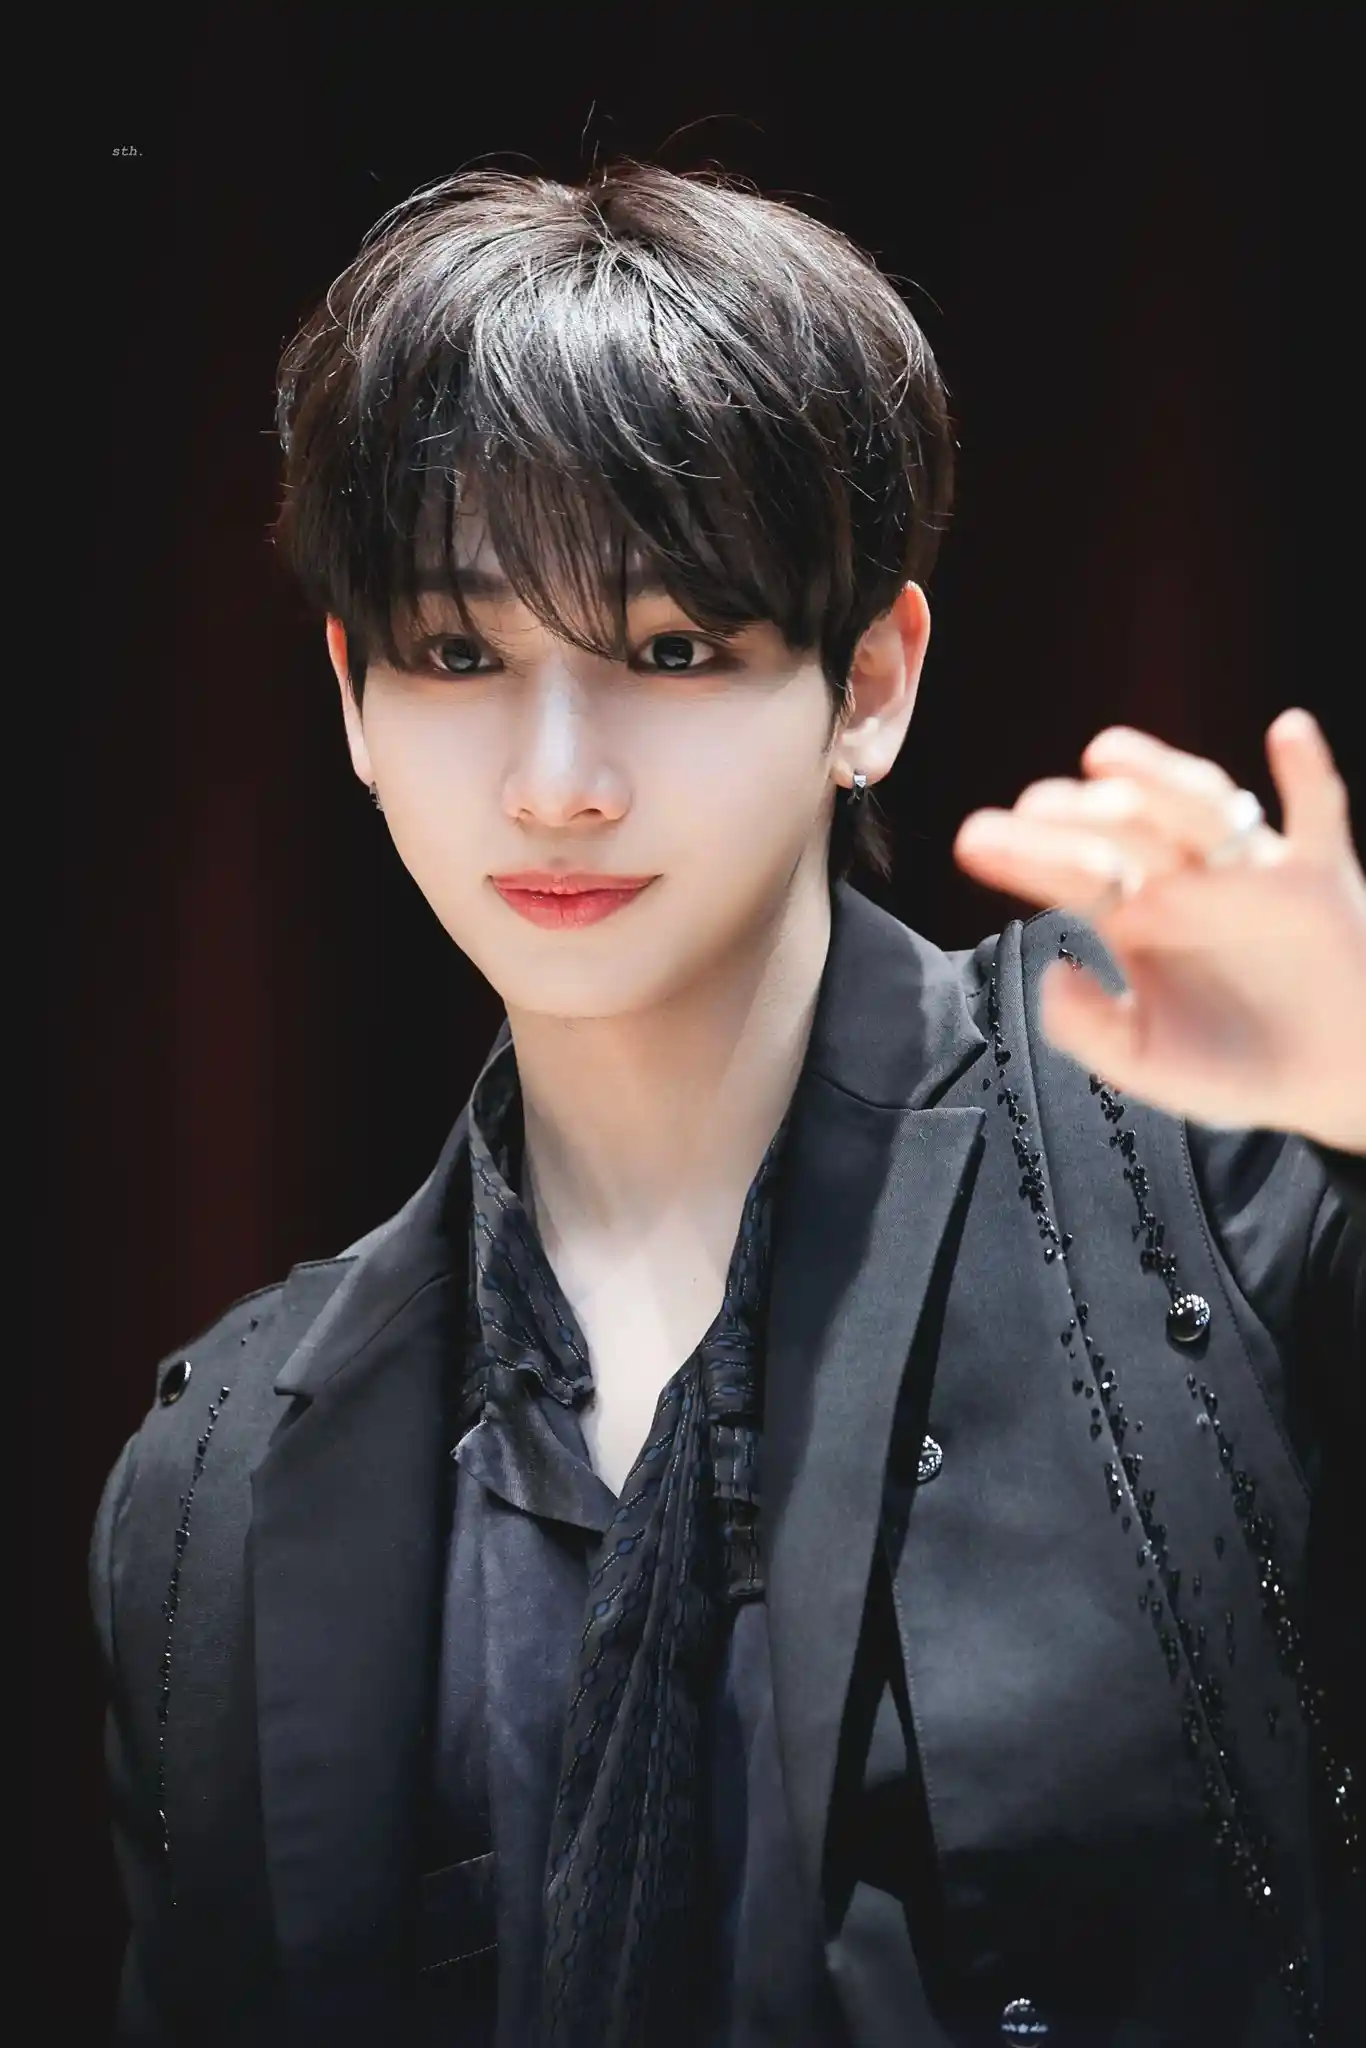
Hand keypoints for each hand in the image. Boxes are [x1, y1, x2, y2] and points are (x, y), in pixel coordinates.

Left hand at [952, 709, 1365, 1149]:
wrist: (1333, 1083)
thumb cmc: (1234, 1066)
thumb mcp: (1148, 1063)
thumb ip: (1090, 1031)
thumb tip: (1051, 975)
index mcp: (1136, 916)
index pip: (1072, 872)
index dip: (1025, 854)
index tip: (973, 838)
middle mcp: (1186, 881)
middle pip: (1126, 831)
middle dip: (1079, 816)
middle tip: (1034, 804)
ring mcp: (1253, 873)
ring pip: (1202, 810)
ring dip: (1160, 777)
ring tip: (1107, 754)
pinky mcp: (1319, 878)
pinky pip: (1317, 813)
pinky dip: (1305, 772)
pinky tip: (1286, 731)